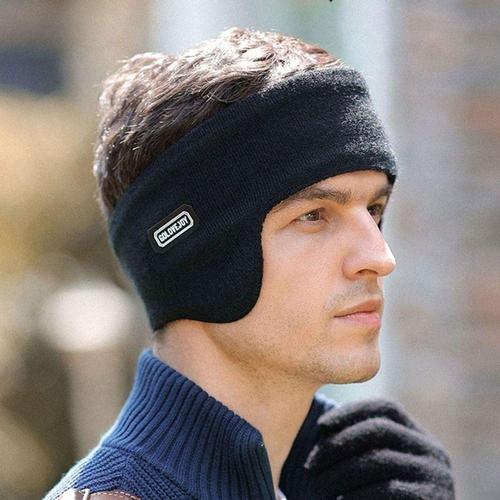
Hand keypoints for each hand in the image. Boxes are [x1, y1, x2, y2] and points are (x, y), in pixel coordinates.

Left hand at [304, 397, 455, 498]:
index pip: (386, 408)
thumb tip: (323, 426)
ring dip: (341, 472)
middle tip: (311, 463)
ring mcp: (437, 476)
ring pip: (380, 459)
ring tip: (317, 486)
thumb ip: (361, 446)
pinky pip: (388, 489)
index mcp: (418, 437)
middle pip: (380, 429)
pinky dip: (358, 493)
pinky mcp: (433, 499)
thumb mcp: (375, 470)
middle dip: (339, 443)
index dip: (351, 411)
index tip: (320, 425)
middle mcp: (433, 451)